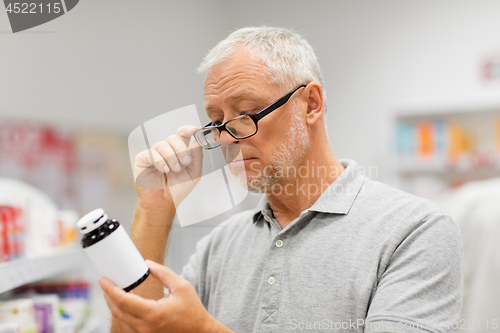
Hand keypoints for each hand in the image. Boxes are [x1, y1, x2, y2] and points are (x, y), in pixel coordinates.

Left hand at [99, 260, 214, 332]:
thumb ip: (163, 273)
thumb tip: (147, 264)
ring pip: (122, 318)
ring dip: (115, 304)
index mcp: (153, 313)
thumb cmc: (193, 311)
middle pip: (117, 310)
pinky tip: (125, 301)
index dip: (110, 289)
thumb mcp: (182, 287)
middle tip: (105, 282)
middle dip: (108, 295)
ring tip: (114, 290)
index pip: (123, 300)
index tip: (103, 279)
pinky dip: (124, 311)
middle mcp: (145, 326)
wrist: (200, 332)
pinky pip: (129, 323)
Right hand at [133, 125, 202, 211]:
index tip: (193, 130)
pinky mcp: (142, 160)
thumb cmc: (177, 189)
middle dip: (181, 150)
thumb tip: (197, 141)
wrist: (164, 203)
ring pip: (163, 145)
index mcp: (178, 152)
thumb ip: (197, 157)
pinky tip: (164, 170)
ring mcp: (154, 154)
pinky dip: (159, 161)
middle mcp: (166, 151)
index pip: (182, 134)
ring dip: (172, 158)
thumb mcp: (194, 173)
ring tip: (174, 170)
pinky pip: (151, 153)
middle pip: (173, 138)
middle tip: (185, 163)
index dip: (187, 129)